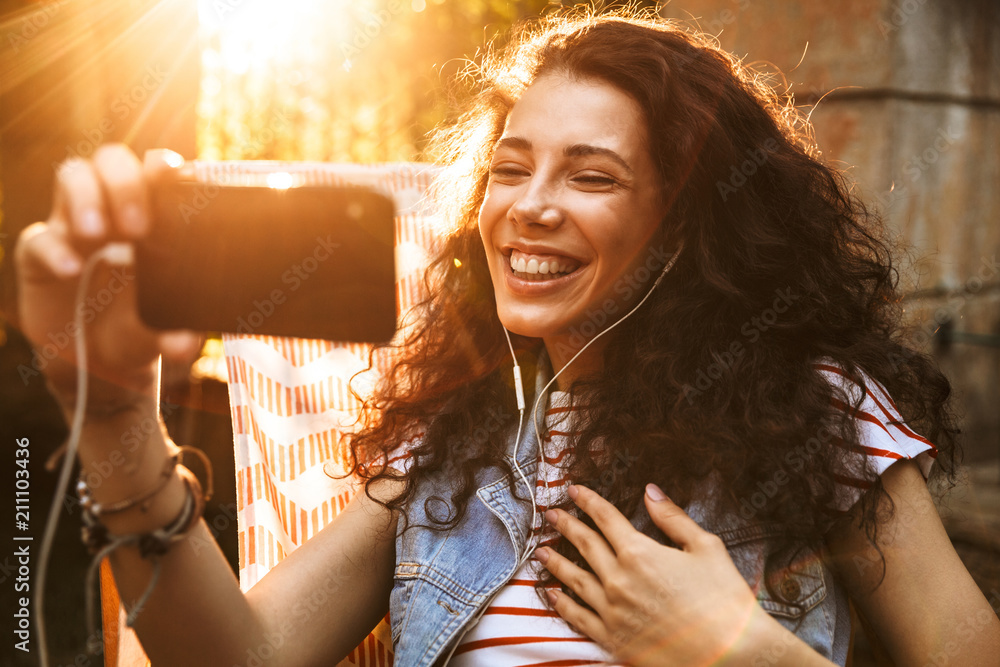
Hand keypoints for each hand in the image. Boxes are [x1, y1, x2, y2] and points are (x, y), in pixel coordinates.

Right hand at [14, 144, 200, 412]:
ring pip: (72, 175)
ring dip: (86, 197)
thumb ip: (178, 333)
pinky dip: (54, 249)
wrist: (97, 362)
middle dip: (125, 183)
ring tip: (96, 235)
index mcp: (154, 218)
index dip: (163, 165)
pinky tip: (71, 270)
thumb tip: (185, 346)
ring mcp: (74, 227)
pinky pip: (39, 236)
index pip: (157, 173)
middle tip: (137, 227)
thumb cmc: (139, 328)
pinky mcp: (40, 253)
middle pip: (113, 161)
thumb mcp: (163, 330)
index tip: (173, 175)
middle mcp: (113, 212)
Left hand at [536, 483, 765, 666]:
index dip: (587, 501)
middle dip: (565, 525)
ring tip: (541, 551)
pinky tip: (553, 594)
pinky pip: (578, 617)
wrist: (731, 654)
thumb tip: (650, 491)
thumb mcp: (705, 547)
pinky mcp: (613, 639)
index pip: (605, 518)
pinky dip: (561, 603)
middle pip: (584, 544)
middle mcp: (618, 580)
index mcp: (640, 553)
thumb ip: (672, 518)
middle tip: (551, 514)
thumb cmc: (724, 600)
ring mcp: (612, 611)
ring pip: (573, 579)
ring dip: (555, 562)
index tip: (573, 490)